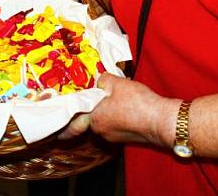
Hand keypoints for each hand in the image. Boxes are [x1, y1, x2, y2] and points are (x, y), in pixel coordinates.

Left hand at [59, 74, 174, 145]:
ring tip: (113, 101)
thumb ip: (102, 80)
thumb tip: (98, 81)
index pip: (73, 124)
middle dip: (88, 114)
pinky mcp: (126, 138)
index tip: (58, 133)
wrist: (160, 120)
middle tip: (91, 106)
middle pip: (89, 122)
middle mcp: (100, 130)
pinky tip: (125, 108)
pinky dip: (117, 118)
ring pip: (103, 123)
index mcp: (93, 118)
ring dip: (105, 114)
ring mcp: (113, 136)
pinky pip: (115, 126)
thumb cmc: (136, 102)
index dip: (65, 127)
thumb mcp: (116, 82)